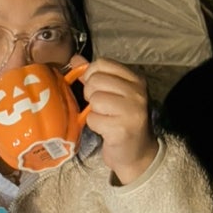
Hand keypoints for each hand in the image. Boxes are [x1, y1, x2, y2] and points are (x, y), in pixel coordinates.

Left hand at [71, 55, 158, 184]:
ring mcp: (132, 110)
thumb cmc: (122, 121)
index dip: (91, 75)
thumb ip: (94, 76)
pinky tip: (106, 130)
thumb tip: (74, 59)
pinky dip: (95, 126)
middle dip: (91, 95)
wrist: (138, 153)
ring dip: (93, 112)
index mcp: (135, 79)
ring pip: (94, 99)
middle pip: (95, 81)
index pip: (102, 64)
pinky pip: (93, 119)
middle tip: (102, 108)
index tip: (96, 89)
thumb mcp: (112, 94)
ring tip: (105, 118)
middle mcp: (137, 92)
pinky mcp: (122, 128)